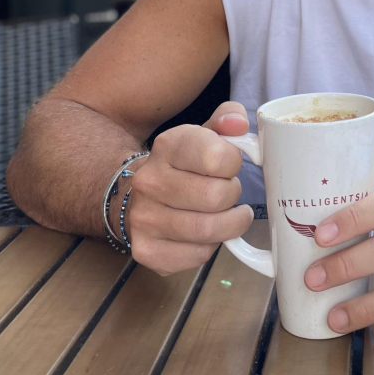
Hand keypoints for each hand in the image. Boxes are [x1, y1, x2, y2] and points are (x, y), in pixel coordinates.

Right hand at [126, 102, 253, 274]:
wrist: (135, 194)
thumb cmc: (183, 165)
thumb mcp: (205, 134)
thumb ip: (228, 118)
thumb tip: (238, 123)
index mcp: (167, 146)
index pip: (218, 157)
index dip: (234, 164)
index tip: (229, 165)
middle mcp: (150, 181)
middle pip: (216, 197)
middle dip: (232, 195)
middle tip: (229, 192)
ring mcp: (144, 218)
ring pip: (208, 230)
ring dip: (229, 224)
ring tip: (228, 214)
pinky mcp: (146, 251)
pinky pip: (197, 256)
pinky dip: (211, 247)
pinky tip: (206, 234)